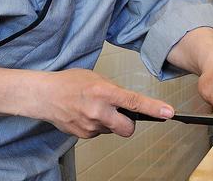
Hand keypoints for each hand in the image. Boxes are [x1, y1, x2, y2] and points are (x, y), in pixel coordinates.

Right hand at [31, 69, 173, 137]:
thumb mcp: (95, 77)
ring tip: (95, 107)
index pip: (134, 102)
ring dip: (110, 122)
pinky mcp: (83, 135)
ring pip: (113, 130)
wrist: (44, 96)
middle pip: (128, 128)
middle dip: (129, 123)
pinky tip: (86, 114)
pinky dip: (98, 125)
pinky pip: (99, 132)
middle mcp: (99, 111)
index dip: (153, 109)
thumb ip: (113, 89)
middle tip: (122, 113)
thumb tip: (126, 100)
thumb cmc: (69, 82)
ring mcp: (90, 126)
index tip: (168, 113)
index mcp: (104, 92)